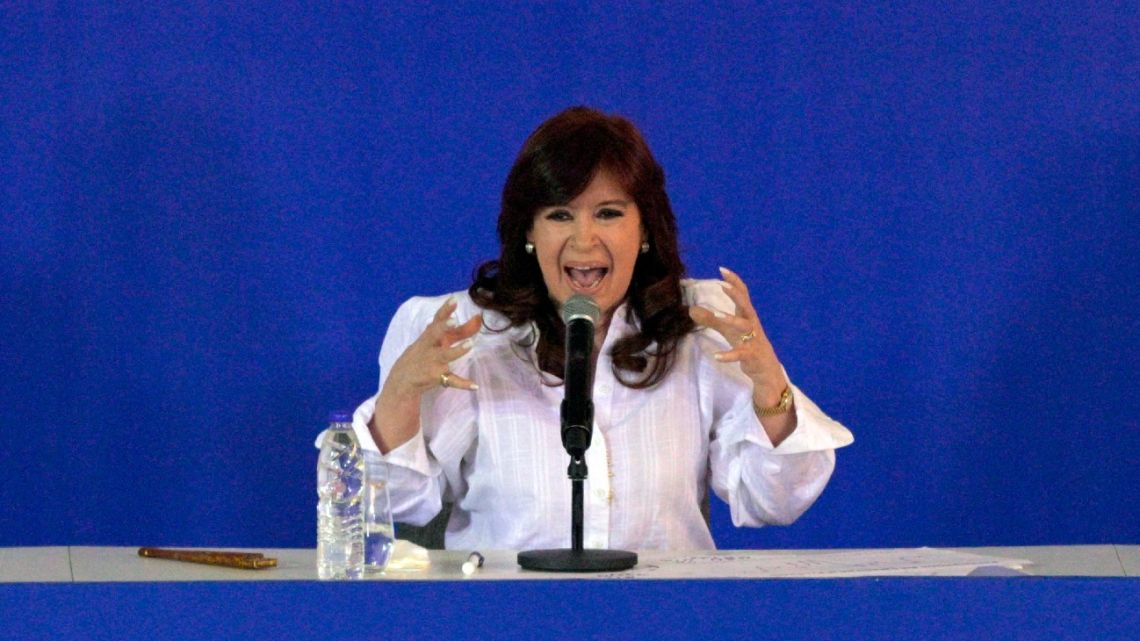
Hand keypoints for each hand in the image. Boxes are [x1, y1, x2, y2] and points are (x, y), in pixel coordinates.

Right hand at [372, 298, 480, 451]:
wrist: (402, 380)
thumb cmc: (424, 354)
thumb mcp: (436, 341)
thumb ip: (458, 331)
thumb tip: (478, 319)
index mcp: (428, 337)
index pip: (436, 320)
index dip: (445, 310)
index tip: (453, 300)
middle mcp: (429, 347)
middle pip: (435, 335)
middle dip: (443, 327)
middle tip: (454, 321)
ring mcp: (432, 362)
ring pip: (445, 356)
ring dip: (457, 350)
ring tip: (470, 345)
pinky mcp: (436, 377)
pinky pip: (451, 381)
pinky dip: (463, 384)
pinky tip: (474, 386)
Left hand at [688, 267, 790, 423]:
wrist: (766, 370)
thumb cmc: (747, 345)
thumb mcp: (728, 331)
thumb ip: (711, 320)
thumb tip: (691, 309)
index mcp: (747, 316)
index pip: (743, 294)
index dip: (734, 281)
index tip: (722, 269)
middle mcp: (752, 324)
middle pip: (746, 306)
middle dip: (736, 295)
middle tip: (723, 285)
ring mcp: (754, 339)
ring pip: (745, 326)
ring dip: (732, 320)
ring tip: (717, 316)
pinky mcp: (752, 356)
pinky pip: (740, 354)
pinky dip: (729, 355)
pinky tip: (716, 356)